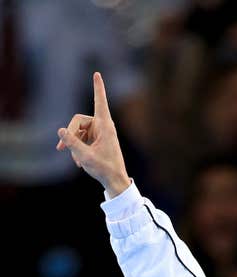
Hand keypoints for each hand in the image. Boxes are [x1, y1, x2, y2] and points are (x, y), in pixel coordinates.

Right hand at [56, 72, 130, 197]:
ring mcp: (99, 133)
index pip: (100, 102)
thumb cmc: (104, 169)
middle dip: (70, 133)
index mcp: (105, 126)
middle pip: (78, 120)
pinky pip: (82, 139)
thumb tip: (61, 130)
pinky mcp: (97, 140)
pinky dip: (78, 149)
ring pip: (79, 131)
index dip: (97, 88)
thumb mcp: (85, 156)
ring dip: (74, 145)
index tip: (97, 74)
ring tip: (76, 160)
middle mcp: (102, 127)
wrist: (115, 182)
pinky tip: (79, 163)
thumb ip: (72, 143)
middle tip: (60, 148)